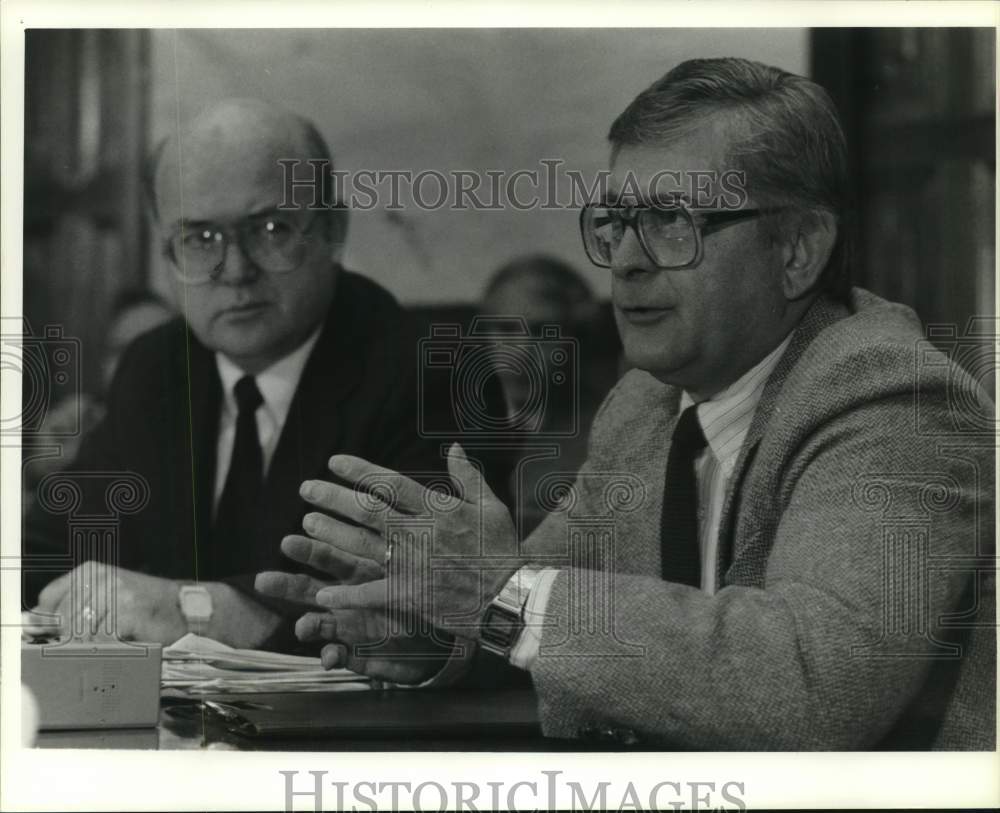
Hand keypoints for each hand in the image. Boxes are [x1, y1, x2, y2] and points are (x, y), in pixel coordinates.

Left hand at [28, 561, 186, 643]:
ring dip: (91, 649)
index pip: (49, 601)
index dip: (54, 624)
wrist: (186, 611)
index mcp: (91, 571)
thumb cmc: (143, 609)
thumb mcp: (105, 597)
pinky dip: (107, 652)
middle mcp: (101, 578)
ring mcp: (116, 594)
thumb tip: (32, 623)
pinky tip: (120, 649)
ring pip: (81, 634)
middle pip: (64, 621)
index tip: (62, 636)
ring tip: (111, 648)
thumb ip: (70, 607)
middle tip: (95, 646)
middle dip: (73, 641)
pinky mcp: (128, 613)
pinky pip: (101, 642)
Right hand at [256, 533, 450, 683]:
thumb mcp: (410, 579)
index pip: (330, 557)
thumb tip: (371, 550)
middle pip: (311, 588)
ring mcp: (349, 626)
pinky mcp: (356, 652)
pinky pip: (339, 655)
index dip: (310, 551)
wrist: (437, 636)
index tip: (287, 544)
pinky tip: (330, 658)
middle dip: (287, 586)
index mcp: (360, 572)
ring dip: (307, 625)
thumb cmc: (421, 598)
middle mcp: (347, 598)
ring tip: (302, 628)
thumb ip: (388, 568)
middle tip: (263, 582)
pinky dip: (333, 656)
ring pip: (319, 622)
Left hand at [294, 443, 523, 640]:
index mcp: (437, 509)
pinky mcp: (410, 595)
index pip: (390, 483)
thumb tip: (454, 447)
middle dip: (333, 497)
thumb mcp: (491, 506)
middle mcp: (419, 533)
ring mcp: (412, 565)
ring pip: (362, 546)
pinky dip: (346, 596)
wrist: (509, 596)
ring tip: (306, 525)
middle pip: (367, 511)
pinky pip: (371, 595)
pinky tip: (323, 595)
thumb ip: (468, 476)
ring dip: (331, 536)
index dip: (359, 471)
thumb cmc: (502, 550)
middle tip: (307, 489)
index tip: (333, 462)